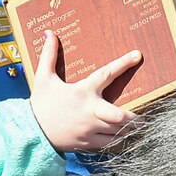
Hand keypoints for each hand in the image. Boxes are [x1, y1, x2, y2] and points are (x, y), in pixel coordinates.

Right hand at [28, 32, 138, 152]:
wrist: (31, 132)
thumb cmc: (40, 104)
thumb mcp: (43, 78)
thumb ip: (49, 55)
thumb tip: (50, 32)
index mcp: (82, 92)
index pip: (106, 74)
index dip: (123, 64)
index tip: (137, 55)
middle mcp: (89, 111)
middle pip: (120, 115)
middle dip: (134, 116)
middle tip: (144, 113)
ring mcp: (90, 130)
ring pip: (118, 131)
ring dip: (128, 127)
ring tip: (137, 124)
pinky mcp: (88, 143)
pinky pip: (110, 143)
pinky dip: (118, 139)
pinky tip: (123, 135)